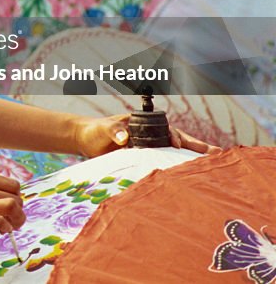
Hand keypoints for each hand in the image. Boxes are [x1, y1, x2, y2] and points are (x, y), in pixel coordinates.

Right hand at [0, 172, 24, 246]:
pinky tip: (1, 231)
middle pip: (15, 196)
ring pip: (12, 205)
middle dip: (20, 211)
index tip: (12, 209)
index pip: (12, 184)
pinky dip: (6, 227)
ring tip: (10, 227)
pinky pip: (0, 221)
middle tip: (13, 222)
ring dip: (18, 219)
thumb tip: (6, 198)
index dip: (17, 197)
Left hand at [72, 114, 221, 156]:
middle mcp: (152, 136)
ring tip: (213, 164)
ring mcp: (150, 148)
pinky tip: (190, 177)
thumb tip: (123, 137)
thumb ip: (113, 131)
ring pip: (175, 153)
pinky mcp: (145, 160)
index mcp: (145, 126)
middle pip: (179, 141)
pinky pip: (164, 164)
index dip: (175, 137)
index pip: (167, 130)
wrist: (85, 139)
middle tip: (218, 153)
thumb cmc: (95, 130)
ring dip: (192, 159)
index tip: (177, 144)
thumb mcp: (104, 129)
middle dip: (198, 147)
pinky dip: (177, 170)